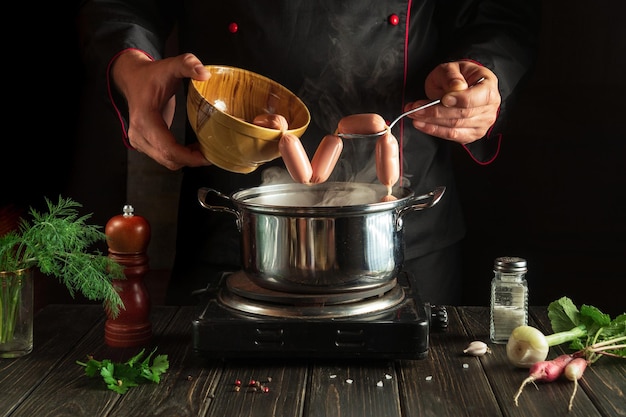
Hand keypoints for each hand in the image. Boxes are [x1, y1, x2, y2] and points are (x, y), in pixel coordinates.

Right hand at [111, 51, 211, 169]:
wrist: (133, 79)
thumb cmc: (151, 75)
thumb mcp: (170, 66)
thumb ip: (188, 65)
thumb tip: (205, 74)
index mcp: (144, 118)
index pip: (167, 148)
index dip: (189, 157)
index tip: (206, 156)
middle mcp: (138, 134)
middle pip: (168, 159)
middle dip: (191, 160)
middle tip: (211, 153)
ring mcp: (139, 141)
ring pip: (166, 161)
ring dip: (186, 160)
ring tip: (203, 150)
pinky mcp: (144, 144)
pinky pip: (164, 157)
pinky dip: (179, 157)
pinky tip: (192, 148)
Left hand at [404, 61, 500, 143]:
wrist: (460, 85)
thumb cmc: (457, 76)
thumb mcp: (451, 68)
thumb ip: (451, 76)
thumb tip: (456, 87)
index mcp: (488, 87)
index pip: (475, 98)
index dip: (458, 100)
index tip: (442, 99)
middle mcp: (489, 107)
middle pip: (461, 115)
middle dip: (435, 112)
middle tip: (415, 108)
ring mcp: (482, 123)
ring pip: (454, 127)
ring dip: (430, 122)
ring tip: (414, 115)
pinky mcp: (471, 134)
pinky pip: (451, 136)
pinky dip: (434, 130)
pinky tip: (422, 124)